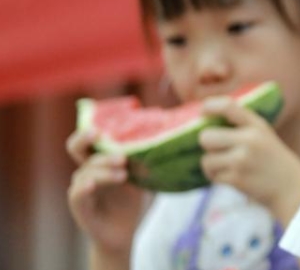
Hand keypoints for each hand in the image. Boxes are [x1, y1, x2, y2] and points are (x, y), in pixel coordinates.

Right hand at [66, 128, 143, 257]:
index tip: (100, 126)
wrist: (124, 233)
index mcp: (100, 162)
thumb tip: (162, 141)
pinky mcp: (80, 207)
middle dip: (91, 142)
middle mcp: (87, 171)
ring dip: (103, 170)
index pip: (87, 141)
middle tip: (115, 147)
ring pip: (85, 171)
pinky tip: (93, 184)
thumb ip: (143, 162)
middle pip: (78, 149)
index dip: (88, 131)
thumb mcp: (140, 179)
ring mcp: (82, 188)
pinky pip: (77, 193)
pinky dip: (84, 186)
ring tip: (123, 175)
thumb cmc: (132, 202)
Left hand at [199, 98, 299, 223]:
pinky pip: (213, 176)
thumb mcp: (264, 135)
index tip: (203, 110)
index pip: (228, 107)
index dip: (211, 106)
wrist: (290, 187)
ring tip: (226, 166)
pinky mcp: (237, 179)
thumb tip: (204, 122)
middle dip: (207, 144)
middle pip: (206, 137)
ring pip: (207, 159)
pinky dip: (217, 178)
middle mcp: (250, 140)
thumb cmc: (272, 159)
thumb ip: (241, 126)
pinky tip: (231, 177)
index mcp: (257, 125)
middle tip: (216, 147)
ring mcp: (242, 160)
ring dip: (212, 164)